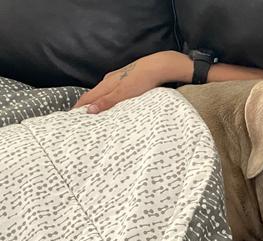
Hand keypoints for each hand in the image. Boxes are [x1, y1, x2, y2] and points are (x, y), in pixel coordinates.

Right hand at [73, 50, 190, 113]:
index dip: (78, 107)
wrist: (158, 67)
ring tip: (93, 113)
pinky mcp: (127, 80)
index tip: (71, 117)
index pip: (87, 98)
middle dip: (86, 105)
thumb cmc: (140, 80)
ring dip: (97, 102)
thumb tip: (88, 110)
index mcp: (106, 84)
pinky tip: (112, 103)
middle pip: (93, 94)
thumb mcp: (123, 93)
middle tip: (79, 118)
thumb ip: (107, 102)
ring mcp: (118, 79)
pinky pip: (113, 91)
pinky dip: (108, 99)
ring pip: (103, 92)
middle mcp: (109, 80)